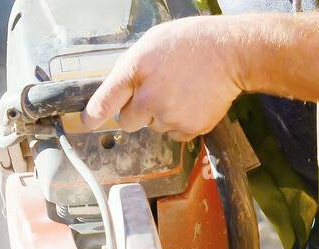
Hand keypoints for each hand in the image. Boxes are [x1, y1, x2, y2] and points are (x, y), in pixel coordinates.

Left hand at [81, 18, 245, 139]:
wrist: (230, 53)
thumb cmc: (191, 43)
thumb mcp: (151, 44)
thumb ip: (131, 67)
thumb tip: (118, 89)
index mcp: (135, 72)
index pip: (104, 101)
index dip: (93, 116)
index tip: (87, 123)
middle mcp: (149, 98)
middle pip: (128, 122)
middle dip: (135, 112)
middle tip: (155, 94)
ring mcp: (169, 117)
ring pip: (154, 127)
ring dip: (161, 116)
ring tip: (181, 92)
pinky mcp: (189, 129)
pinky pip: (175, 134)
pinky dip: (181, 123)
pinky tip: (191, 103)